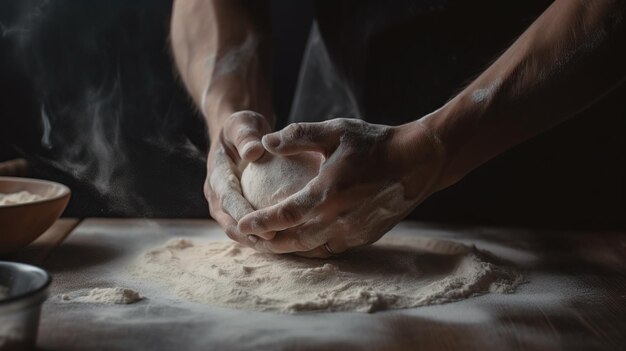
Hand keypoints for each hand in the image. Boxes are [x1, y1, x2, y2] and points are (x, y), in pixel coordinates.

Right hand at [205, 110, 273, 244]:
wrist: (237, 135)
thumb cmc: (242, 127)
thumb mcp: (242, 124)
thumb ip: (246, 136)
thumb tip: (253, 151)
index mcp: (216, 176)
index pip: (227, 198)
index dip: (242, 213)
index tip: (262, 223)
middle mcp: (217, 195)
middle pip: (230, 222)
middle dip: (250, 236)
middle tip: (277, 244)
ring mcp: (225, 206)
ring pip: (239, 231)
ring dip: (258, 242)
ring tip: (284, 248)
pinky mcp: (237, 211)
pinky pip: (250, 227)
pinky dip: (264, 236)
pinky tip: (289, 240)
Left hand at [237, 118, 447, 257]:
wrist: (418, 162)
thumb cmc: (375, 143)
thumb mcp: (336, 131)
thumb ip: (298, 136)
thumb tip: (264, 142)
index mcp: (327, 194)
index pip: (283, 216)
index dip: (259, 222)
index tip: (241, 223)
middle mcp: (338, 220)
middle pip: (293, 241)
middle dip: (266, 242)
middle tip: (246, 238)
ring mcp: (353, 232)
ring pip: (311, 249)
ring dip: (286, 248)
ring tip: (267, 243)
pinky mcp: (364, 237)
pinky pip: (330, 248)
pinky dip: (310, 248)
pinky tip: (299, 241)